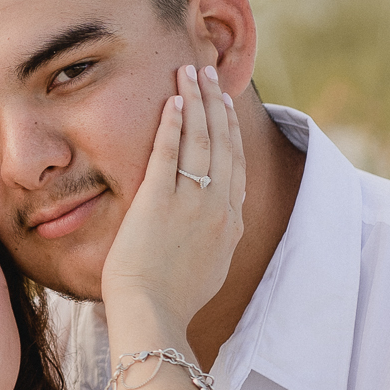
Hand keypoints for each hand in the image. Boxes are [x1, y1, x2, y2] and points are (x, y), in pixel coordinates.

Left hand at [100, 63, 244, 343]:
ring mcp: (191, 202)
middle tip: (210, 75)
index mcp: (231, 224)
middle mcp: (218, 208)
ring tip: (190, 72)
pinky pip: (168, 152)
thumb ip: (213, 244)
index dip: (231, 131)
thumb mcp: (207, 272)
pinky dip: (172, 123)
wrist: (153, 317)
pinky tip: (172, 100)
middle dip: (216, 104)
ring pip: (200, 140)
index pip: (236, 166)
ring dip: (197, 101)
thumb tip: (212, 234)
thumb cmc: (171, 303)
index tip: (225, 107)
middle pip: (223, 143)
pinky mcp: (159, 201)